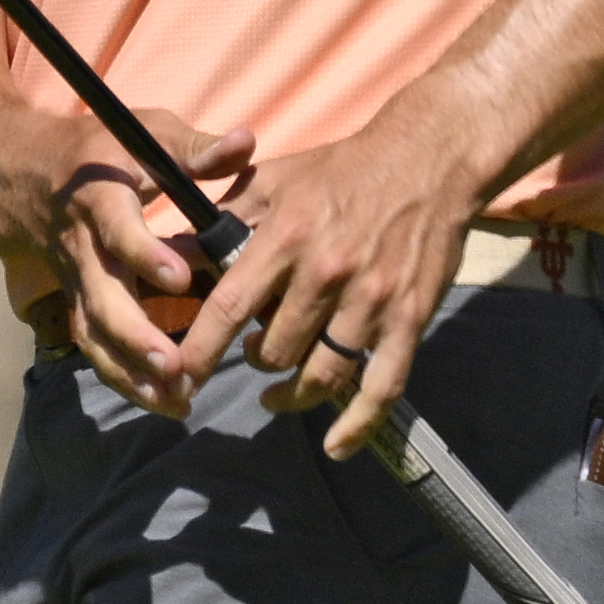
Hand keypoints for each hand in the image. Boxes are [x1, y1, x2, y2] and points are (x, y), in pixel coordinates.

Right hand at [47, 110, 242, 412]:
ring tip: (175, 399)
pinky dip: (125, 379)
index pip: (117, 231)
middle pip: (101, 300)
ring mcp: (78, 282)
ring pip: (95, 334)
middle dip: (137, 337)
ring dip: (132, 372)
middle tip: (176, 366)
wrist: (26, 177)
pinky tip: (163, 401)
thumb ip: (197, 148)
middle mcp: (83, 248)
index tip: (180, 279)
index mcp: (100, 200)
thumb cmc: (101, 152)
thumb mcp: (146, 135)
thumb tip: (245, 143)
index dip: (144, 255)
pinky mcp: (80, 304)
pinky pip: (96, 348)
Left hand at [157, 93, 495, 457]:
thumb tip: (174, 249)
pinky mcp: (408, 317)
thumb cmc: (344, 169)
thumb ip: (227, 217)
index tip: (179, 378)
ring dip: (295, 393)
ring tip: (281, 390)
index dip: (200, 352)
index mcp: (287, 237)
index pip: (229, 308)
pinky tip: (336, 445)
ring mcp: (371, 299)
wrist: (429, 158)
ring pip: (322, 374)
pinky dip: (358, 425)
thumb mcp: (276, 178)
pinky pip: (382, 386)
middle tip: (255, 353)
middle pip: (276, 350)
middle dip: (257, 361)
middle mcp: (326, 272)